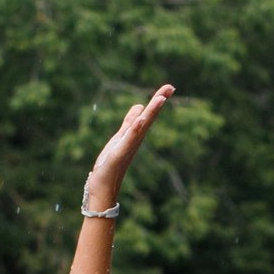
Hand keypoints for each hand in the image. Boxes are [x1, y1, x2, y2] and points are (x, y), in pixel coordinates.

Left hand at [82, 84, 175, 211]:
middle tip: (170, 88)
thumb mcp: (120, 138)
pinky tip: (142, 118)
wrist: (103, 185)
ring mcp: (128, 147)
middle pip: (149, 117)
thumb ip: (129, 123)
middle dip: (158, 102)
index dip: (158, 100)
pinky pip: (129, 139)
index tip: (169, 87)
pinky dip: (136, 128)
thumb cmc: (110, 164)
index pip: (148, 114)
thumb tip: (139, 106)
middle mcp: (135, 140)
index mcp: (135, 135)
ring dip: (151, 112)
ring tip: (160, 99)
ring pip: (142, 126)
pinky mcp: (119, 153)